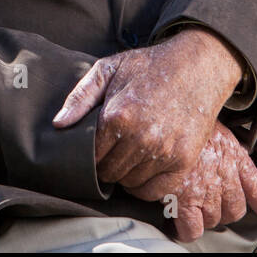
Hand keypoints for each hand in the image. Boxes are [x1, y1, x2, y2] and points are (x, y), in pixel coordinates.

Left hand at [51, 25, 244, 188]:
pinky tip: (143, 169)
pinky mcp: (183, 161)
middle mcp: (140, 138)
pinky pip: (154, 191)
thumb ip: (80, 96)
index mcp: (118, 116)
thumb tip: (58, 124)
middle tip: (113, 151)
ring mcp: (164, 152)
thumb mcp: (109, 68)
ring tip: (129, 155)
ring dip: (125, 174)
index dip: (89, 155)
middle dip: (106, 164)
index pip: (91, 156)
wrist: (197, 65)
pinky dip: (144, 187)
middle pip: (108, 172)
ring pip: (129, 182)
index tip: (95, 148)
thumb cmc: (150, 66)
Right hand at [126, 120, 256, 242]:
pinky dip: (186, 231)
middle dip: (222, 211)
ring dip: (202, 217)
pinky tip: (178, 226)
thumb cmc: (186, 118)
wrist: (167, 115)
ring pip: (213, 220)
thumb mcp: (214, 127)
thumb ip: (227, 145)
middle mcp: (225, 175)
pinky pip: (192, 229)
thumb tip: (238, 151)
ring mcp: (206, 189)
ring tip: (187, 205)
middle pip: (234, 210)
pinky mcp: (184, 199)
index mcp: (235, 157)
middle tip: (206, 203)